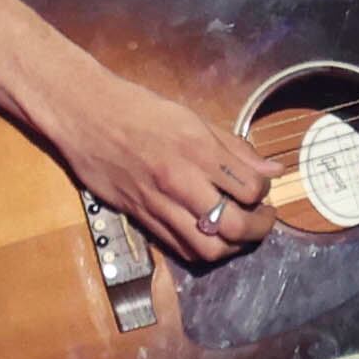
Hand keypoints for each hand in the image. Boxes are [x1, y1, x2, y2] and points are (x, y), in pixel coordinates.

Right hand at [41, 69, 278, 263]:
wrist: (85, 115)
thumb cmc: (139, 110)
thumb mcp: (193, 118)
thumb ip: (234, 148)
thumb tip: (273, 169)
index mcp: (198, 149)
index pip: (251, 187)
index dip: (264, 192)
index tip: (262, 188)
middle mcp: (180, 181)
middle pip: (235, 226)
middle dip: (258, 228)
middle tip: (262, 220)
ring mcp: (158, 204)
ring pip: (208, 248)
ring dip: (232, 247)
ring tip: (238, 234)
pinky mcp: (140, 218)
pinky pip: (180, 248)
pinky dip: (202, 249)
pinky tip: (209, 236)